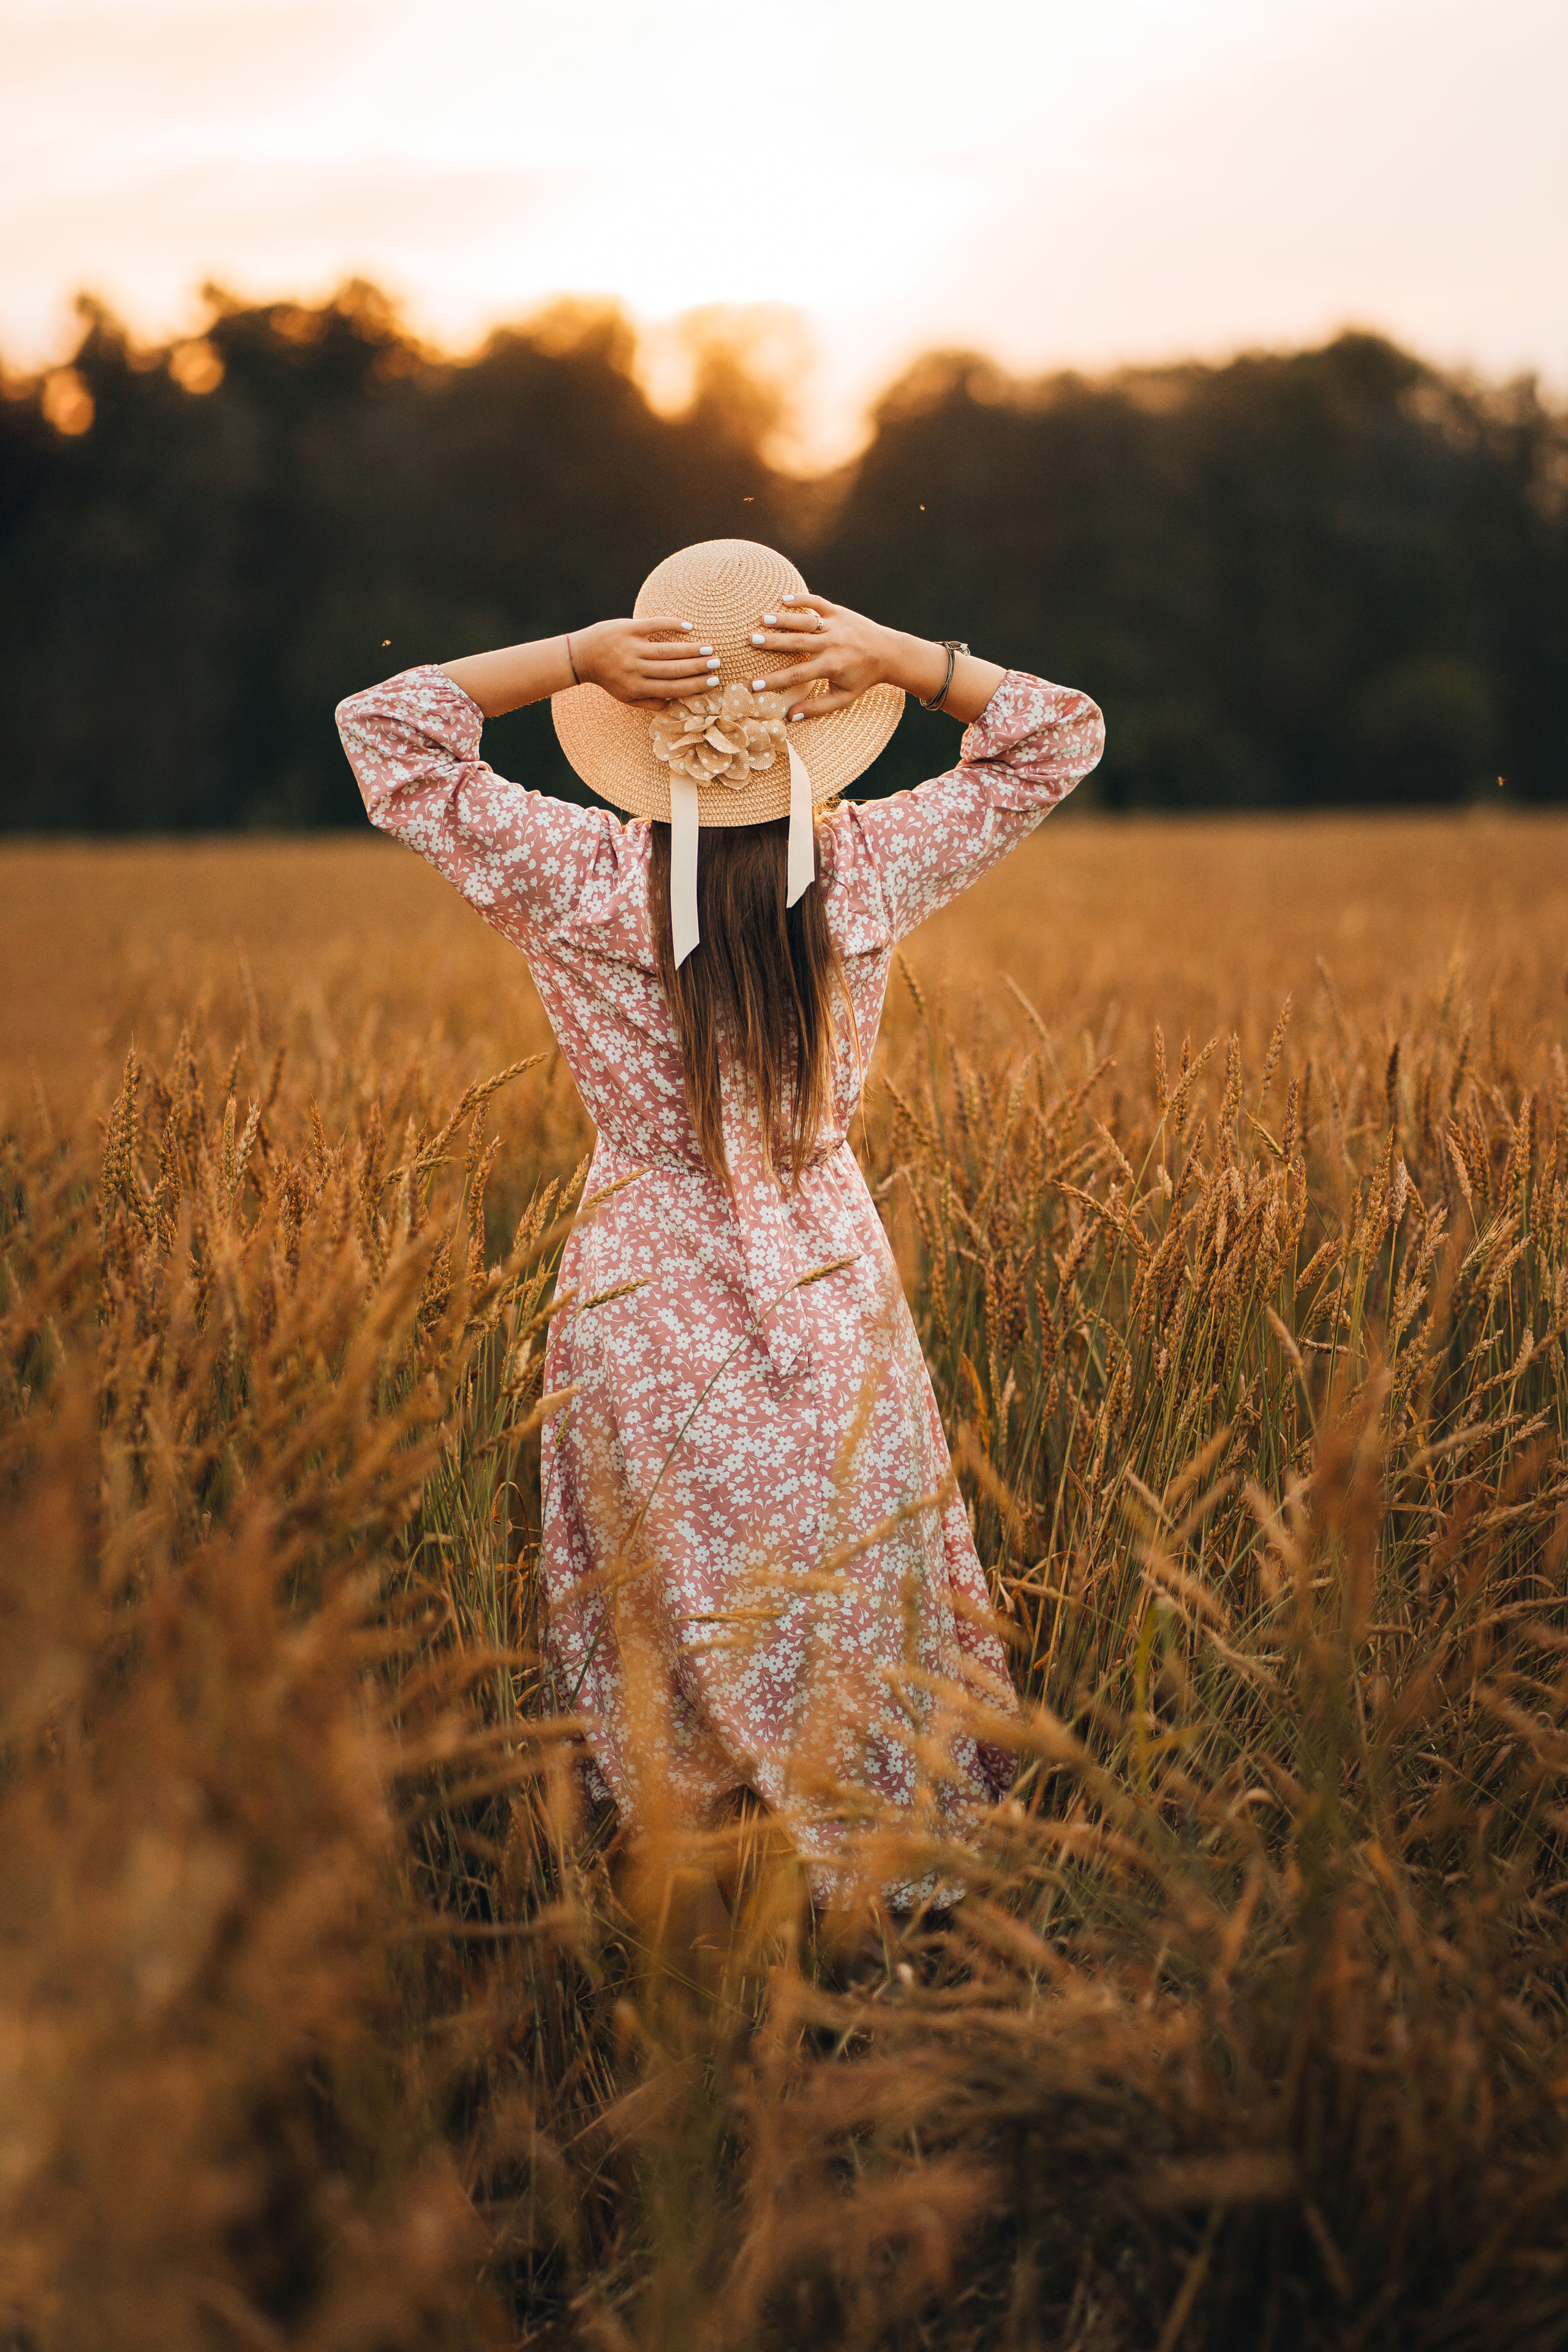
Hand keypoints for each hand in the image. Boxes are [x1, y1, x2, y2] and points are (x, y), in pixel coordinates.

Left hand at [572, 615, 720, 706]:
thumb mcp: (626, 696)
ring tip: (709, 649)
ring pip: (666, 650)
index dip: (694, 685)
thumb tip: (673, 703)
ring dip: (690, 649)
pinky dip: (671, 624)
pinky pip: (653, 625)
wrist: (583, 655)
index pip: (671, 687)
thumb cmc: (608, 678)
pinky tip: (688, 627)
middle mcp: (635, 668)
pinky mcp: (628, 628)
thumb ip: (648, 701)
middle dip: (697, 667)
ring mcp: (631, 647)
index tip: (712, 682)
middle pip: (672, 669)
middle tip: (716, 664)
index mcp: (637, 687)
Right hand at [742, 594, 909, 719]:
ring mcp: (835, 625)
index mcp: (831, 666)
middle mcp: (832, 644)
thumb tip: (790, 717)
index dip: (774, 680)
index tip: (754, 684)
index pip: (797, 674)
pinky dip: (802, 599)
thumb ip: (817, 708)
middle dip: (772, 642)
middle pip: (797, 643)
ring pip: (805, 621)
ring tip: (761, 619)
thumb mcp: (843, 697)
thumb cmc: (863, 678)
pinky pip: (818, 603)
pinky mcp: (839, 612)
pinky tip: (783, 599)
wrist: (888, 652)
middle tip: (750, 641)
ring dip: (783, 619)